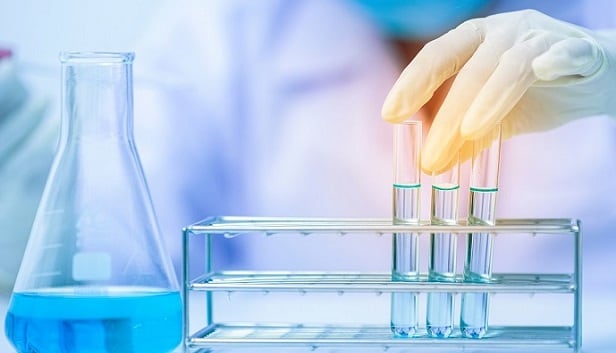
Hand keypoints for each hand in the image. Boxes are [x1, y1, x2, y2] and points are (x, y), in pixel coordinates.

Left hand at [381, 9, 615, 173]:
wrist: (595, 80)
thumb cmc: (534, 94)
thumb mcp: (491, 118)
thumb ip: (464, 137)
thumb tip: (432, 165)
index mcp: (474, 42)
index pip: (436, 57)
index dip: (412, 83)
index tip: (390, 114)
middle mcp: (502, 32)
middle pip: (468, 71)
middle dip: (446, 117)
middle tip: (430, 158)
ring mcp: (540, 38)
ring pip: (510, 66)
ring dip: (488, 100)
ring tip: (469, 132)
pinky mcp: (579, 50)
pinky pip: (567, 53)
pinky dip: (556, 60)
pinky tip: (544, 71)